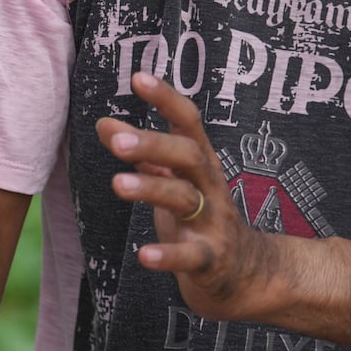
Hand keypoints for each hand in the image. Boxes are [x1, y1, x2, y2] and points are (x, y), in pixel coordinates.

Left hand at [96, 73, 284, 321]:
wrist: (246, 273)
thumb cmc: (201, 217)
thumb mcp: (173, 181)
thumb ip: (142, 155)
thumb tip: (103, 123)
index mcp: (201, 163)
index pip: (188, 122)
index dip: (166, 99)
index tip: (138, 77)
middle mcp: (211, 186)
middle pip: (188, 155)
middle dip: (153, 144)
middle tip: (116, 140)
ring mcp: (214, 222)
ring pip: (185, 199)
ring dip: (152, 190)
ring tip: (117, 184)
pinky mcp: (212, 259)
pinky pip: (191, 255)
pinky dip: (168, 256)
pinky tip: (144, 255)